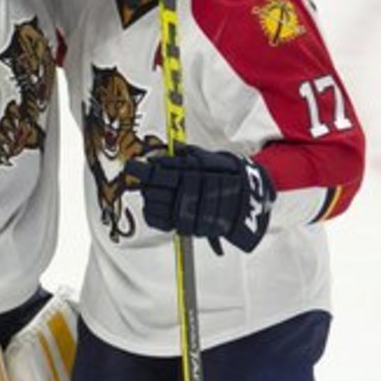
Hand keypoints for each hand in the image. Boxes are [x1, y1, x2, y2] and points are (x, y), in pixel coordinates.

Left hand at [124, 145, 274, 252]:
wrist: (249, 202)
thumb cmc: (230, 176)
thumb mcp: (212, 159)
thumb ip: (189, 155)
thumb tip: (166, 152)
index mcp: (194, 175)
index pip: (159, 173)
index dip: (141, 169)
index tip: (131, 166)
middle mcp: (191, 195)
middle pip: (154, 189)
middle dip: (145, 183)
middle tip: (141, 177)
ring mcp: (190, 213)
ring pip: (155, 206)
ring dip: (149, 198)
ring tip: (152, 191)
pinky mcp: (189, 227)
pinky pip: (161, 222)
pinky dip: (153, 214)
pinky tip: (154, 207)